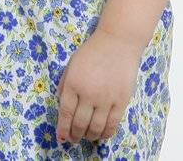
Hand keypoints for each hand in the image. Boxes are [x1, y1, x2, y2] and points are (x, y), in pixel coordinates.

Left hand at [55, 29, 140, 143]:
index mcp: (73, 83)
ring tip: (86, 137)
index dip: (63, 129)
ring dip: (89, 136)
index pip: (65, 113)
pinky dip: (105, 133)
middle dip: (75, 135)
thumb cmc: (91, 52)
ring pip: (96, 128)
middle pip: (80, 124)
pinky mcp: (121, 101)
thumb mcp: (71, 66)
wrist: (117, 43)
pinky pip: (112, 124)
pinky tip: (101, 134)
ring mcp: (106, 98)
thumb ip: (65, 86)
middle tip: (74, 139)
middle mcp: (88, 93)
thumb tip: (62, 107)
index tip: (62, 138)